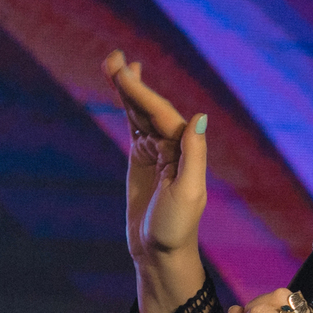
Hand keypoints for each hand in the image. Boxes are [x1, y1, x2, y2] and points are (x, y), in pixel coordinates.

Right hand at [105, 51, 208, 312]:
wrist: (160, 254)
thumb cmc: (175, 229)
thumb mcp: (188, 193)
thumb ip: (193, 155)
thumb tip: (198, 118)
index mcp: (185, 151)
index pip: (161, 115)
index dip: (142, 93)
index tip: (123, 73)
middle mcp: (173, 147)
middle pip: (150, 108)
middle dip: (133, 84)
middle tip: (113, 58)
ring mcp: (157, 152)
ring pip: (141, 114)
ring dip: (129, 90)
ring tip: (114, 64)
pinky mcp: (142, 161)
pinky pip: (135, 127)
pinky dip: (129, 108)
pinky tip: (125, 90)